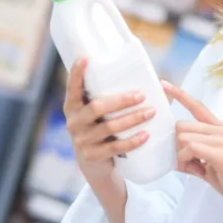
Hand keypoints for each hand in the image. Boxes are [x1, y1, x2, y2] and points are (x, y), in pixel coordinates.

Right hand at [63, 58, 155, 182]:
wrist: (93, 164)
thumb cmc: (99, 128)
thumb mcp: (96, 114)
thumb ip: (106, 98)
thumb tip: (142, 79)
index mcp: (72, 106)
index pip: (72, 88)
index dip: (77, 73)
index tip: (86, 58)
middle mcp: (74, 122)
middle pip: (97, 107)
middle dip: (121, 100)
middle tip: (141, 95)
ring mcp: (82, 140)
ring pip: (109, 128)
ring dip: (132, 119)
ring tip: (150, 113)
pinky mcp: (92, 155)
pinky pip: (115, 148)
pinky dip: (132, 141)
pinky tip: (146, 135)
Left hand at [163, 80, 222, 222]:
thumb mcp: (210, 166)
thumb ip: (194, 157)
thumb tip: (174, 157)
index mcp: (221, 130)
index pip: (197, 107)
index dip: (179, 95)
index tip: (164, 84)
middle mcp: (222, 130)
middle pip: (182, 125)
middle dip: (176, 144)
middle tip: (184, 162)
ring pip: (184, 136)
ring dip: (180, 154)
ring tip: (191, 168)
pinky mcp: (222, 153)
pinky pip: (190, 148)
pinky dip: (185, 159)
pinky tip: (192, 169)